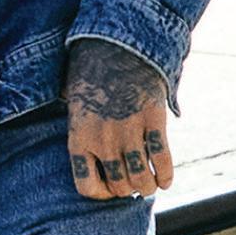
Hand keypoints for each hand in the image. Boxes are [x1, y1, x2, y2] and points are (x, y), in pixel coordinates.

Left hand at [65, 37, 174, 201]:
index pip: (87, 186)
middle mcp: (103, 141)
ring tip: (149, 185)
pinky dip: (165, 175)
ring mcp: (129, 132)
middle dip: (125, 189)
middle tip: (131, 184)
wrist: (119, 41)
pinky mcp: (153, 121)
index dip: (100, 193)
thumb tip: (70, 122)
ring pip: (140, 179)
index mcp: (79, 137)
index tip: (108, 189)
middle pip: (117, 186)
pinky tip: (165, 180)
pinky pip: (162, 160)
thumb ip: (75, 118)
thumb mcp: (71, 95)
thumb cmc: (90, 65)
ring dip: (146, 186)